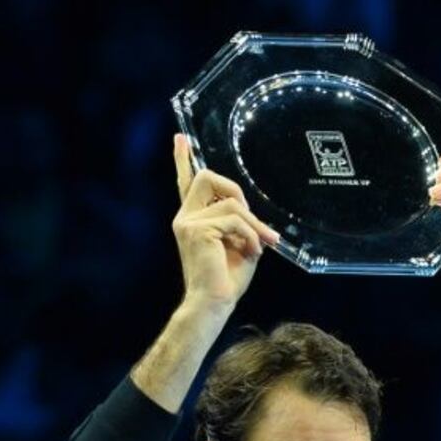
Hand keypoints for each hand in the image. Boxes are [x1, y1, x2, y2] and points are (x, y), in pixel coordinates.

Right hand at [172, 134, 278, 309]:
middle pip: (208, 177)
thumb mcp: (240, 243)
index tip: (179, 138)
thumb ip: (241, 222)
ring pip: (230, 203)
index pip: (186, 183)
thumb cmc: (227, 279)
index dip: (183, 159)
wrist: (214, 302)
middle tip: (252, 220)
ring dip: (253, 224)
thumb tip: (250, 212)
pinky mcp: (197, 230)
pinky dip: (251, 235)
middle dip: (236, 191)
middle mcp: (185, 217)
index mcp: (193, 219)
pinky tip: (253, 252)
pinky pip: (235, 220)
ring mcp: (187, 222)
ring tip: (260, 245)